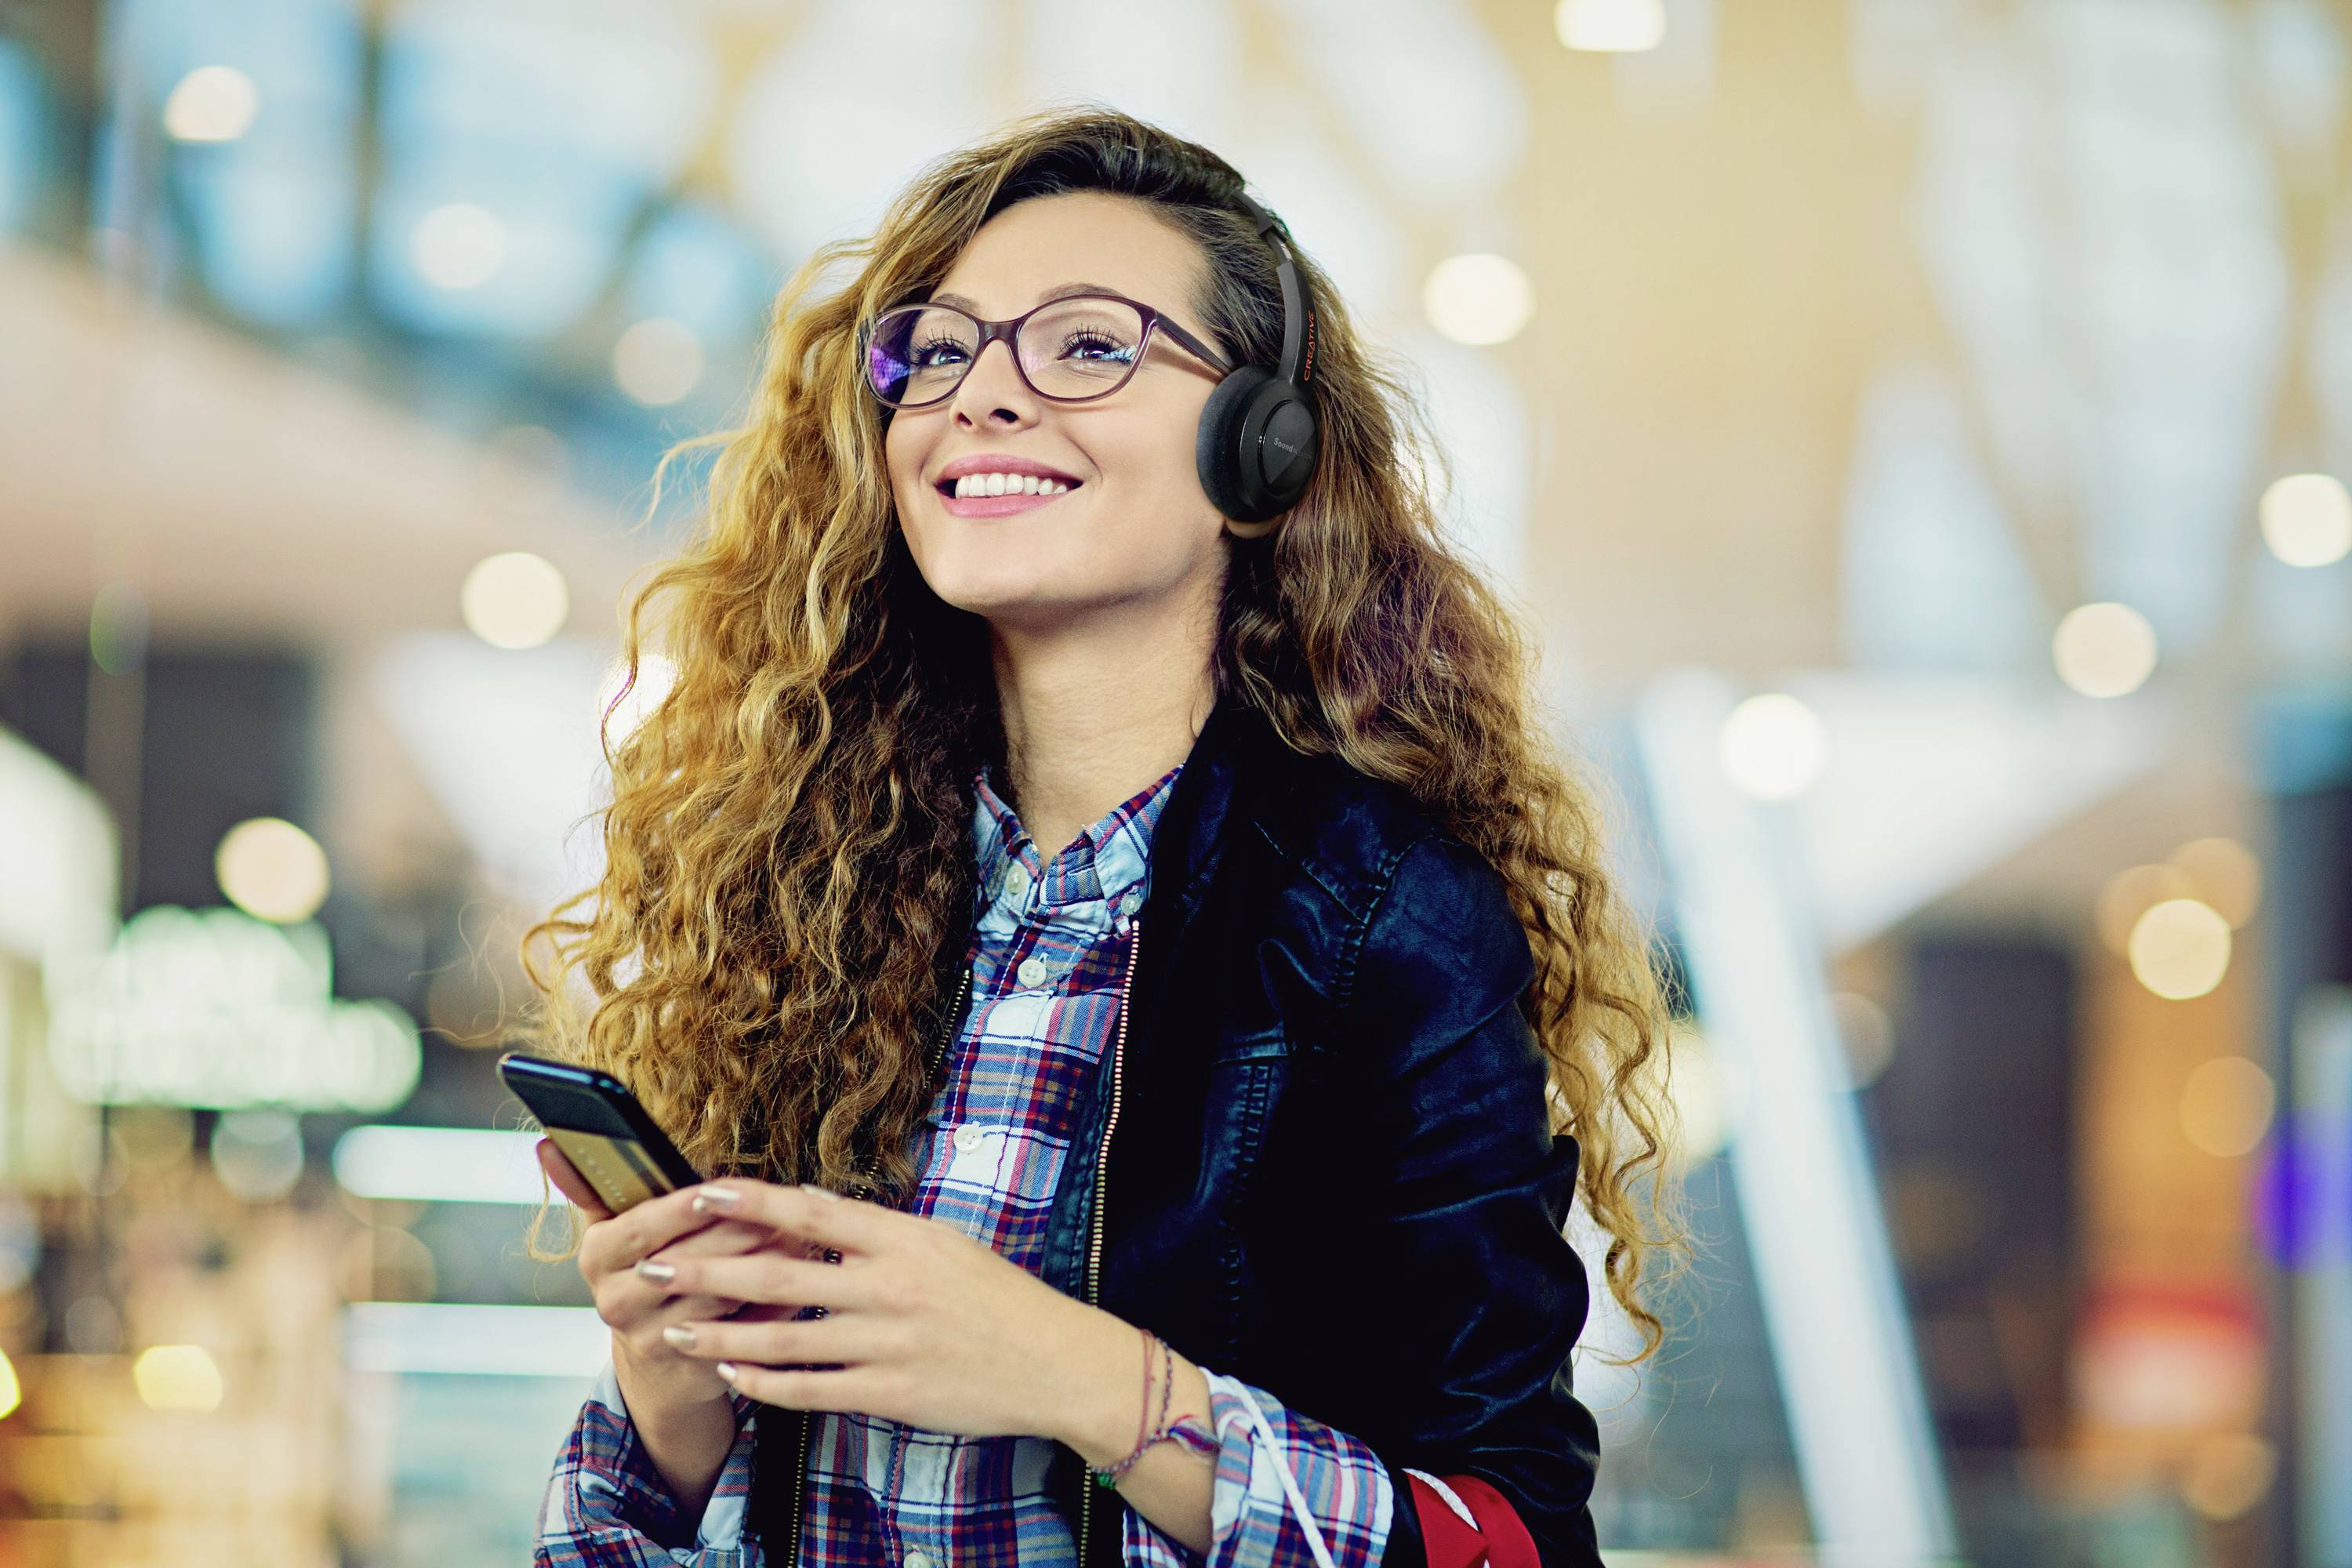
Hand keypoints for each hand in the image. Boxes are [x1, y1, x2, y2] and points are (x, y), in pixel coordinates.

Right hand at [538, 1140, 813, 1404]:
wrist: (658, 1361)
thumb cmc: (642, 1271)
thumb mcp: (614, 1229)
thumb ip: (592, 1185)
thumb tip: (548, 1143)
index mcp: (597, 1258)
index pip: (639, 1228)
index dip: (678, 1209)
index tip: (713, 1190)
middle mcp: (617, 1302)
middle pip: (684, 1261)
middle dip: (737, 1230)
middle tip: (779, 1208)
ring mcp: (654, 1338)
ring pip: (719, 1295)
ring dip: (764, 1263)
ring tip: (799, 1234)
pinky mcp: (693, 1364)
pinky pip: (743, 1329)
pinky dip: (776, 1302)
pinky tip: (802, 1278)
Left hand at [633, 1178, 1112, 1442]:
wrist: (1055, 1361)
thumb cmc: (999, 1298)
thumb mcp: (944, 1244)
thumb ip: (879, 1232)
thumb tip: (816, 1210)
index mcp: (903, 1239)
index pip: (810, 1211)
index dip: (750, 1201)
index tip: (699, 1192)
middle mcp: (889, 1286)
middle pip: (779, 1274)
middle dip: (708, 1270)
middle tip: (654, 1264)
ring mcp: (887, 1343)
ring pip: (784, 1339)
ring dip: (722, 1336)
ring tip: (674, 1331)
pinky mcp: (891, 1393)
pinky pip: (813, 1390)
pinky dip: (767, 1385)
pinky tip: (734, 1377)